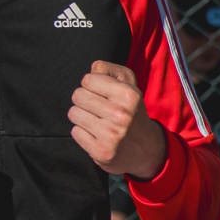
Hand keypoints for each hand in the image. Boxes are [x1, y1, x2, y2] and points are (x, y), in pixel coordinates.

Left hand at [70, 60, 167, 178]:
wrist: (145, 149)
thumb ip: (110, 70)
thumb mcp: (129, 86)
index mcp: (129, 95)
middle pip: (78, 95)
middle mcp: (121, 115)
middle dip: (85, 100)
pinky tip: (96, 135)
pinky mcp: (101, 151)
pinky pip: (75, 132)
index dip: (92, 86)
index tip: (102, 94)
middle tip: (98, 109)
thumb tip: (94, 68)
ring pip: (74, 113)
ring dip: (82, 117)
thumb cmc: (131, 111)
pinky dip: (83, 133)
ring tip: (97, 121)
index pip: (88, 80)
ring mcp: (111, 135)